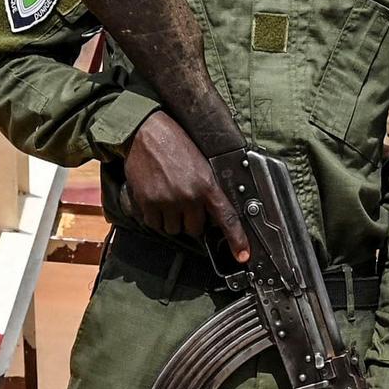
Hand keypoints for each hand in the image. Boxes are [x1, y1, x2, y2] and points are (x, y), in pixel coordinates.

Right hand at [122, 109, 250, 263]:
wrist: (146, 132)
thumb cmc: (175, 143)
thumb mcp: (201, 164)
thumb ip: (208, 188)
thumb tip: (213, 212)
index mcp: (206, 185)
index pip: (226, 217)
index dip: (236, 239)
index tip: (242, 256)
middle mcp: (188, 196)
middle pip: (194, 229)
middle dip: (191, 220)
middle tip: (184, 201)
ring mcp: (166, 201)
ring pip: (173, 229)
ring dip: (172, 220)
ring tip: (168, 197)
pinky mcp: (147, 203)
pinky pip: (154, 224)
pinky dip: (155, 217)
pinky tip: (155, 198)